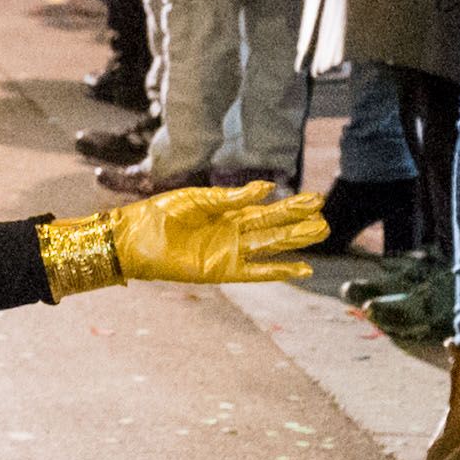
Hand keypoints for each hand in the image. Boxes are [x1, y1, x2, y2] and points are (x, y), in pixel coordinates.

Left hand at [111, 182, 326, 286]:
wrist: (133, 238)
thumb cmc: (159, 214)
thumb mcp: (197, 199)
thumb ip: (232, 197)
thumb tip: (267, 188)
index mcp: (225, 211)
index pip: (265, 208)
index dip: (290, 205)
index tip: (315, 199)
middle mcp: (231, 232)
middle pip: (273, 227)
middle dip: (298, 223)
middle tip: (326, 219)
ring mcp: (228, 252)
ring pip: (270, 246)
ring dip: (294, 242)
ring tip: (321, 234)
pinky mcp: (221, 270)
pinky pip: (256, 272)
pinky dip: (278, 271)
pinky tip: (302, 269)